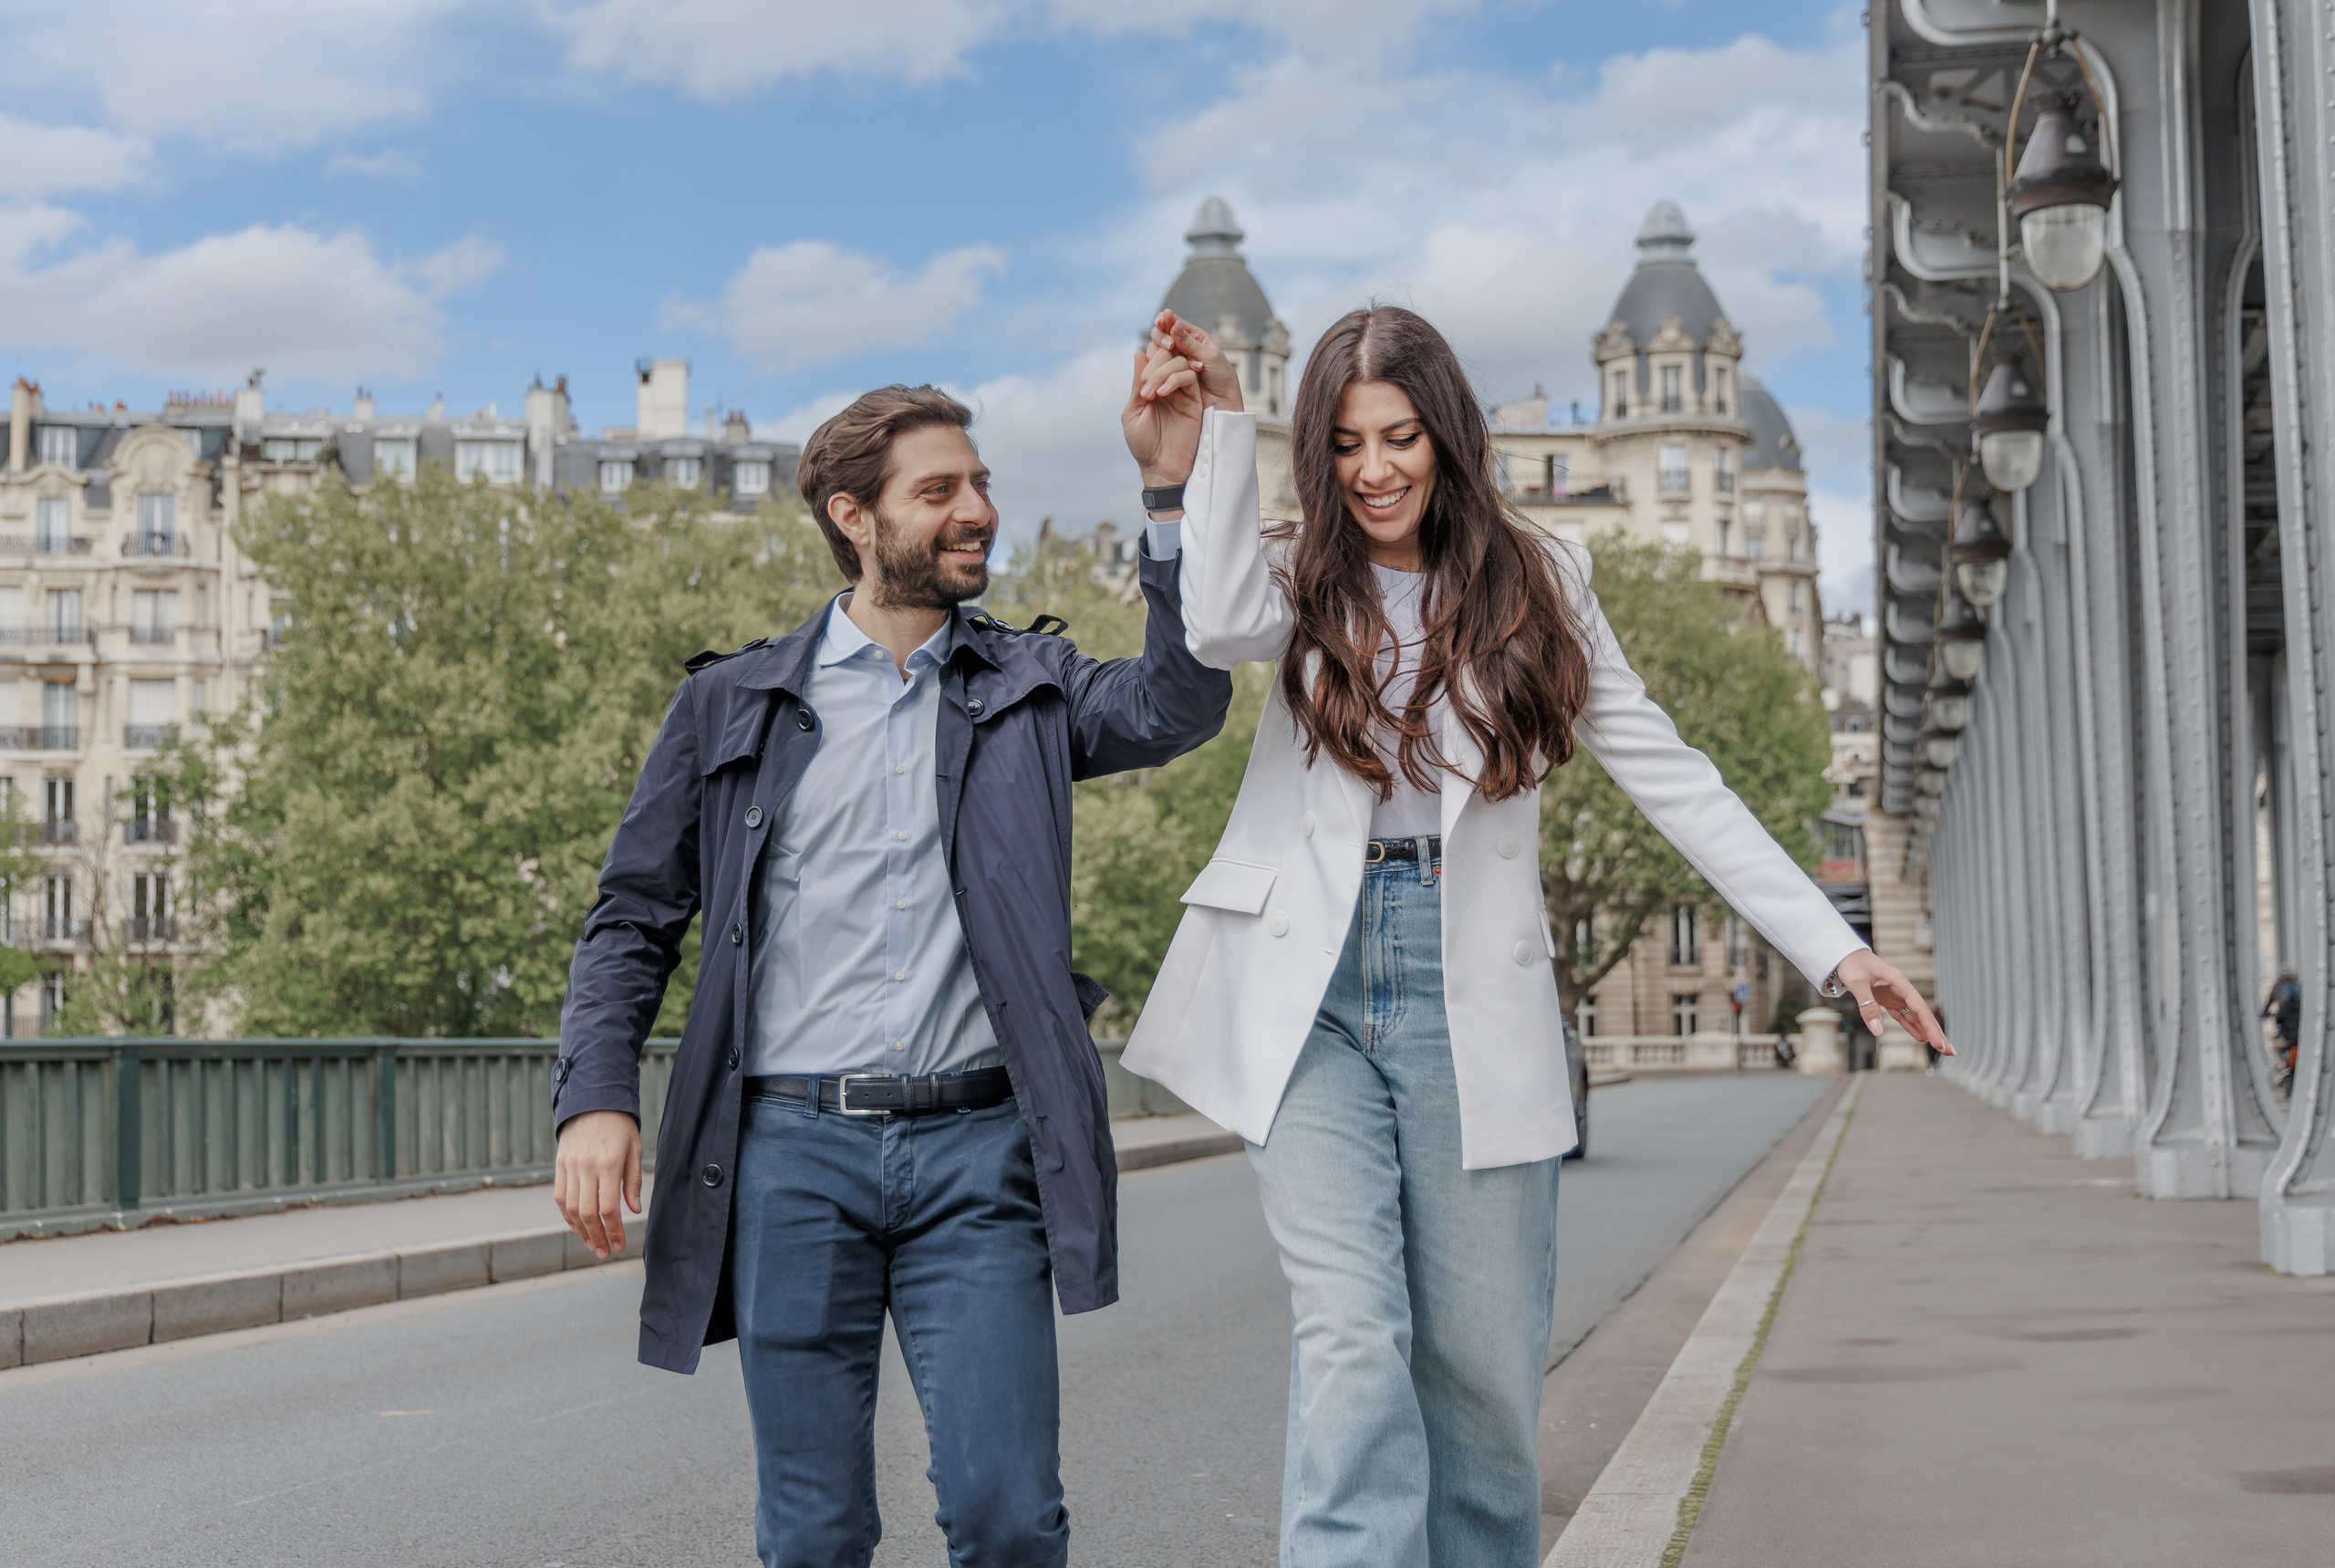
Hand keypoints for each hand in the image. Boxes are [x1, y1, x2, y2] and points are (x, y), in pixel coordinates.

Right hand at [554, 1109, 642, 1258]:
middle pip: (588, 1213)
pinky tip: (578, 1227)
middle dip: (597, 1237)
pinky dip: (568, 1216)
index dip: (614, 1231)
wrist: (592, 1102)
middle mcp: (586, 1167)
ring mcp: (569, 1167)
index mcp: (608, 1164)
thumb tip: (634, 1211)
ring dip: (581, 1231)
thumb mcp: (634, 1149)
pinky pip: (561, 1197)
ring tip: (593, 1245)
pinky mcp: (559, 1166)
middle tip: (605, 1252)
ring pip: (571, 1209)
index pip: (608, 1208)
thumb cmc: (619, 1126)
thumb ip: (633, 1181)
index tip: (620, 1244)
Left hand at [1121, 339, 1205, 488]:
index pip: (1152, 357)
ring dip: (1161, 372)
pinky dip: (1175, 378)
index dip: (1147, 357)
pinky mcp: (1194, 399)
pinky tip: (1162, 394)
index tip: (1139, 378)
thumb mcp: (1133, 412)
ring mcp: (1182, 391)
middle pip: (1166, 354)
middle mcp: (1168, 385)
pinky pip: (1189, 376)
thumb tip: (1139, 353)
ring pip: (1179, 362)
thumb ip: (1137, 384)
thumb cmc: (1144, 444)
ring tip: (1150, 395)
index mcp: (1151, 386)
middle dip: (1153, 366)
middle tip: (1144, 391)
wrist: (1161, 467)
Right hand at [1146, 309, 1242, 414]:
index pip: (1174, 323)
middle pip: (1161, 334)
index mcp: (1194, 337)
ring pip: (1156, 350)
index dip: (1165, 320)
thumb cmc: (1221, 377)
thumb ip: (1189, 342)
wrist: (1221, 403)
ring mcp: (1173, 361)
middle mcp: (1181, 347)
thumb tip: (1173, 323)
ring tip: (1171, 353)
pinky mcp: (1167, 375)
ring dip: (1160, 350)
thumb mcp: (1209, 356)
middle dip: (1161, 336)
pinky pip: (1157, 366)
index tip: (1161, 321)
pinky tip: (1165, 367)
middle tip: (1169, 345)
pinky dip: (1158, 365)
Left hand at [1832, 951, 1952, 1054]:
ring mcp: (1896, 995)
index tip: (1938, 1044)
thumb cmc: (1852, 964)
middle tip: (1950, 1052)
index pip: (1920, 1008)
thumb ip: (1867, 1005)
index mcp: (1900, 983)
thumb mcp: (1857, 983)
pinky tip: (1920, 1037)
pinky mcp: (1888, 999)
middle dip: (1937, 1033)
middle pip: (1923, 1014)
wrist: (1844, 954)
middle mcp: (1902, 989)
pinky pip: (1903, 1015)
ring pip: (1915, 1016)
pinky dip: (1911, 1026)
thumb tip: (1877, 1031)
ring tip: (1940, 1048)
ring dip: (1927, 1031)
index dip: (1930, 1027)